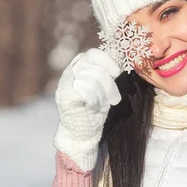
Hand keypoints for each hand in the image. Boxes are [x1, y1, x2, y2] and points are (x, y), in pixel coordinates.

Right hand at [53, 48, 121, 170]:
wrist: (81, 133)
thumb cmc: (95, 109)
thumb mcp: (104, 87)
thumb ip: (108, 73)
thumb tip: (121, 59)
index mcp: (81, 66)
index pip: (94, 54)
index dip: (108, 61)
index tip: (118, 73)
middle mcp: (71, 71)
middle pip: (96, 68)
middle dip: (110, 85)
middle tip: (115, 100)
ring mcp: (65, 82)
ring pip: (92, 79)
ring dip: (103, 95)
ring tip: (103, 105)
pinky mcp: (64, 95)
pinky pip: (85, 90)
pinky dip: (94, 101)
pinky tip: (93, 108)